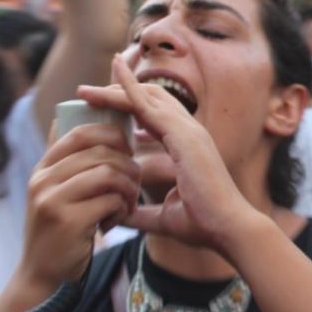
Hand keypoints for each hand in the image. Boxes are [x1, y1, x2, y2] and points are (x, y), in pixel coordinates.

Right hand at [19, 122, 139, 292]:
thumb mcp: (54, 192)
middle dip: (128, 165)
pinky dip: (122, 209)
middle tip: (133, 184)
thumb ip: (64, 162)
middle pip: (102, 152)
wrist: (43, 278)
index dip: (112, 133)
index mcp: (43, 168)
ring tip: (126, 203)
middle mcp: (43, 179)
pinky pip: (111, 200)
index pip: (80, 132)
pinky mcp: (68, 221)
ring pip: (109, 173)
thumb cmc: (60, 232)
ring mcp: (52, 199)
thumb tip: (65, 119)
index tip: (128, 149)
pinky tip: (115, 221)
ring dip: (129, 188)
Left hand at [77, 56, 253, 254]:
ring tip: (84, 90)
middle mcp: (190, 131)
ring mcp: (189, 130)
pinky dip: (128, 90)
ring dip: (115, 89)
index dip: (128, 107)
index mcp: (187, 145)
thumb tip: (119, 216)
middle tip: (85, 94)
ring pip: (146, 97)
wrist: (228, 229)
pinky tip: (110, 82)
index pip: (153, 115)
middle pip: (150, 99)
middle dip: (117, 93)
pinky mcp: (184, 135)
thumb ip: (142, 213)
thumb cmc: (203, 224)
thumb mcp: (163, 217)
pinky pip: (149, 106)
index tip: (101, 108)